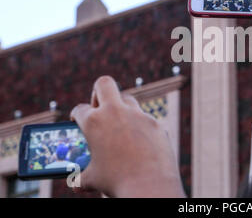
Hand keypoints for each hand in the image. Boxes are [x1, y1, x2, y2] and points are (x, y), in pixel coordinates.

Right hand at [70, 76, 184, 197]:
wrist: (149, 186)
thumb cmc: (117, 182)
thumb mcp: (92, 179)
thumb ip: (82, 175)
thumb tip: (75, 183)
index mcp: (94, 122)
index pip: (80, 110)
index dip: (77, 115)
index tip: (78, 120)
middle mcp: (116, 112)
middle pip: (104, 84)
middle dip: (98, 92)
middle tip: (98, 107)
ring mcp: (138, 115)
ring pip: (128, 99)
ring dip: (121, 109)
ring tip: (119, 127)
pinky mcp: (155, 123)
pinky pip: (145, 120)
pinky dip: (140, 128)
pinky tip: (140, 144)